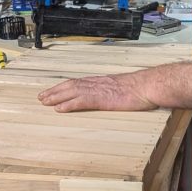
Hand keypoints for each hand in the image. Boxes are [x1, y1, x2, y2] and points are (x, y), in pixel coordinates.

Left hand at [38, 72, 157, 111]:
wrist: (150, 86)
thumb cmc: (143, 88)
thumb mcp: (127, 89)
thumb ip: (117, 92)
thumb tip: (116, 97)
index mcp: (102, 81)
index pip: (79, 82)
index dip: (64, 86)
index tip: (54, 90)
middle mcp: (97, 83)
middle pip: (70, 85)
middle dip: (55, 91)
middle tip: (42, 97)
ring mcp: (99, 90)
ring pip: (72, 91)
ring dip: (56, 97)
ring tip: (44, 102)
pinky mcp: (102, 98)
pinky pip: (81, 101)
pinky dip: (68, 104)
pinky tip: (59, 109)